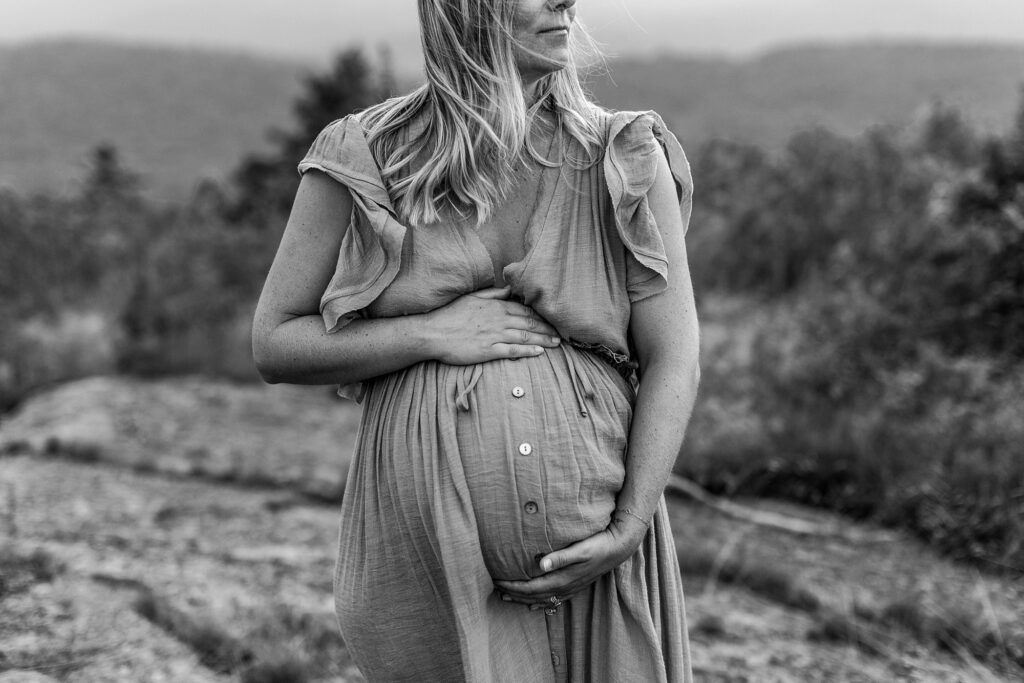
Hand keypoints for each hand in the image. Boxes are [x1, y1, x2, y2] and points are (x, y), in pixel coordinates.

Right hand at [425, 286, 560, 364]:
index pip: (524, 310)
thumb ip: (493, 294)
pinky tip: (539, 352)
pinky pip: (513, 351)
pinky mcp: (488, 351)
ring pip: (525, 336)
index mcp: (495, 306)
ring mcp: (494, 336)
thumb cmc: (450, 314)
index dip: (541, 316)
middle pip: (529, 323)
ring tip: (556, 343)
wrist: (432, 332)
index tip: (552, 320)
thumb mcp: (472, 297)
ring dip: (543, 339)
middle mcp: (498, 320)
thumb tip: (509, 289)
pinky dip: (528, 351)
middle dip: (547, 328)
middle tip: (561, 334)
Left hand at [494, 514, 647, 608]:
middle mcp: (565, 586)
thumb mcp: (580, 548)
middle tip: (495, 590)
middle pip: (533, 595)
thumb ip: (560, 557)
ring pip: (542, 599)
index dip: (513, 586)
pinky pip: (553, 600)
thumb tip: (540, 565)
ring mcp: (571, 588)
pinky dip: (540, 603)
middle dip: (513, 594)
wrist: (618, 548)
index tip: (497, 582)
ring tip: (506, 598)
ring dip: (523, 599)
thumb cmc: (598, 544)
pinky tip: (533, 605)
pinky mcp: (575, 586)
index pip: (531, 586)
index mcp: (562, 578)